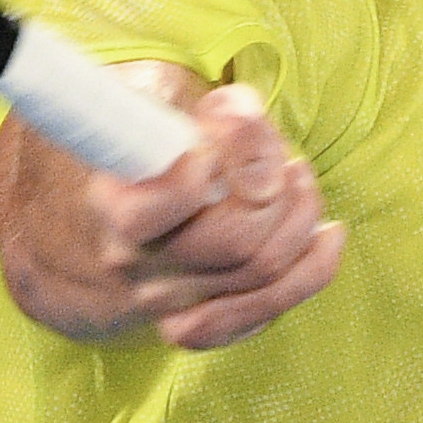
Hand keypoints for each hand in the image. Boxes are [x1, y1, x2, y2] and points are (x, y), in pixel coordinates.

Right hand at [0, 75, 346, 347]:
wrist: (96, 211)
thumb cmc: (139, 143)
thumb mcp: (152, 100)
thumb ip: (196, 103)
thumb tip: (239, 116)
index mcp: (111, 207)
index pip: (154, 212)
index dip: (208, 171)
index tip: (225, 132)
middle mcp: (135, 264)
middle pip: (234, 242)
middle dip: (274, 191)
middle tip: (282, 159)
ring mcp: (167, 300)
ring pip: (260, 274)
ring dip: (300, 219)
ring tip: (298, 178)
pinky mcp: (198, 321)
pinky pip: (265, 312)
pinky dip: (310, 272)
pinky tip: (326, 234)